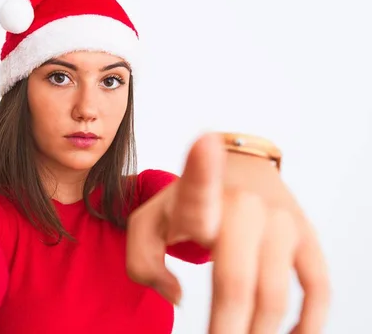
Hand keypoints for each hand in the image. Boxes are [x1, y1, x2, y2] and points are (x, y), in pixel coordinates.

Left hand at [126, 133, 329, 333]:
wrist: (239, 171)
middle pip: (235, 281)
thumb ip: (142, 262)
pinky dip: (307, 323)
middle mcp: (242, 205)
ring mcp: (280, 220)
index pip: (198, 187)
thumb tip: (178, 297)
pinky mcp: (306, 236)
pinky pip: (316, 288)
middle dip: (226, 328)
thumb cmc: (185, 205)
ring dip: (258, 333)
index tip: (205, 144)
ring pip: (272, 296)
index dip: (202, 167)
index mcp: (195, 196)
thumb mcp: (148, 222)